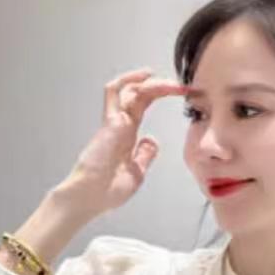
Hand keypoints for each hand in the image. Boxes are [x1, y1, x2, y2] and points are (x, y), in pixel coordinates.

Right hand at [61, 68, 186, 216]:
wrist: (91, 197)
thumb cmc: (107, 191)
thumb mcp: (137, 173)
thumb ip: (144, 156)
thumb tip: (151, 142)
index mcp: (127, 136)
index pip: (143, 105)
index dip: (161, 95)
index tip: (182, 94)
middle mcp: (120, 125)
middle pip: (140, 94)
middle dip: (162, 86)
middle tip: (183, 86)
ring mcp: (114, 122)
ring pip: (131, 90)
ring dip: (152, 82)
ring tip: (171, 83)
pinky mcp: (110, 122)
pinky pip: (114, 92)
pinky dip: (129, 79)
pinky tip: (146, 76)